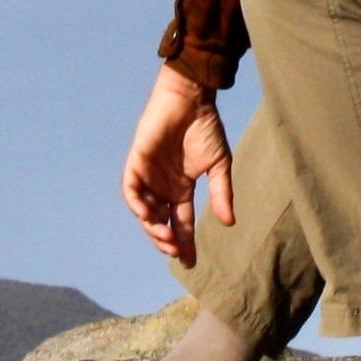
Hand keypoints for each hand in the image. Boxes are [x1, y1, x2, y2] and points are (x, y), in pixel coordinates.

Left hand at [121, 63, 233, 266]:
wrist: (191, 98)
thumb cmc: (205, 128)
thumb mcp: (219, 165)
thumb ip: (221, 193)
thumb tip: (229, 223)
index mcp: (182, 189)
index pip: (182, 222)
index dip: (185, 243)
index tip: (190, 262)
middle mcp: (163, 186)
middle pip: (161, 222)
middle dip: (167, 240)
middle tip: (177, 252)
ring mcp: (149, 175)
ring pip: (145, 210)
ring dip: (152, 227)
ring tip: (166, 239)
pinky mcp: (137, 161)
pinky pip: (131, 188)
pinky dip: (137, 203)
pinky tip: (148, 215)